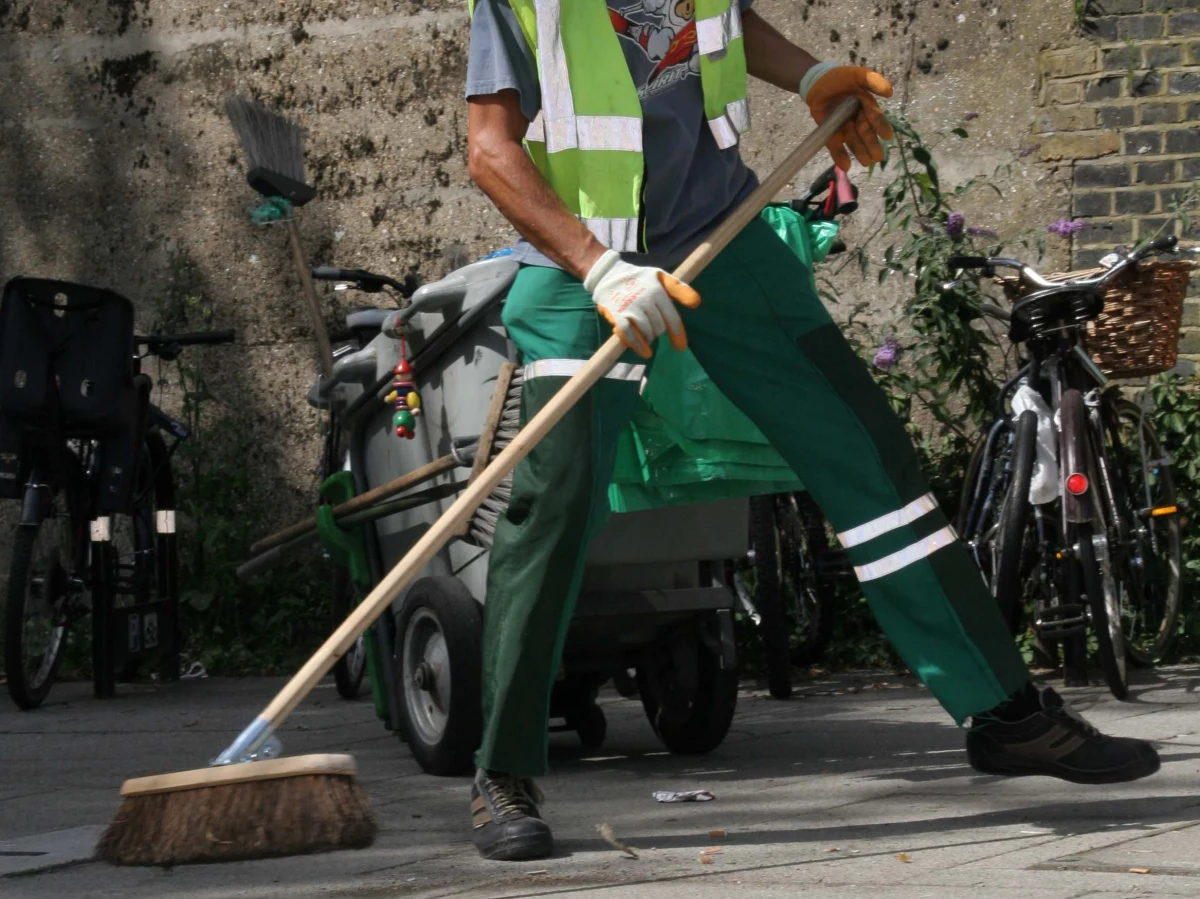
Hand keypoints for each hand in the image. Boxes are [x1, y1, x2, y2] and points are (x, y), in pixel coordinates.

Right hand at [584, 251, 701, 358]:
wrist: (609, 274)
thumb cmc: (639, 278)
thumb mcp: (661, 277)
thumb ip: (679, 289)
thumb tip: (696, 303)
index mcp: (658, 291)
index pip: (672, 317)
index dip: (678, 334)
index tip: (680, 346)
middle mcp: (645, 299)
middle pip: (659, 327)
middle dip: (659, 331)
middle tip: (654, 329)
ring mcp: (631, 307)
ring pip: (647, 332)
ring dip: (649, 338)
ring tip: (648, 336)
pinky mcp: (617, 315)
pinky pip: (629, 334)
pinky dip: (637, 345)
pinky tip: (644, 351)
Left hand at [803, 65, 893, 171]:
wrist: (818, 83)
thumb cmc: (841, 78)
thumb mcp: (858, 75)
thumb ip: (873, 81)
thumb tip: (890, 92)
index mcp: (867, 107)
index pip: (875, 118)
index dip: (881, 127)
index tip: (887, 136)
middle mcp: (858, 120)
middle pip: (866, 133)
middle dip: (872, 145)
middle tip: (877, 157)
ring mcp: (845, 129)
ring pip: (854, 142)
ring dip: (860, 152)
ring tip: (865, 162)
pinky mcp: (831, 134)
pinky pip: (836, 147)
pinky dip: (840, 156)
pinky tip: (846, 166)